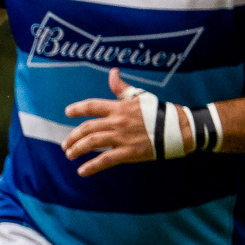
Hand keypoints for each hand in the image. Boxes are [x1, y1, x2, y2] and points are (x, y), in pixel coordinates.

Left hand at [61, 69, 189, 176]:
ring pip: (92, 143)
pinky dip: (92, 166)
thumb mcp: (139, 97)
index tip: (67, 113)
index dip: (77, 109)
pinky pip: (106, 160)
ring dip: (77, 149)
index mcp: (119, 107)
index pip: (92, 106)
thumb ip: (122, 88)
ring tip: (69, 155)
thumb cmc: (158, 111)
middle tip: (65, 145)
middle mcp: (117, 122)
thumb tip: (112, 73)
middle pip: (87, 128)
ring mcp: (122, 137)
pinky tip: (81, 172)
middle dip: (72, 137)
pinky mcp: (129, 152)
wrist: (179, 128)